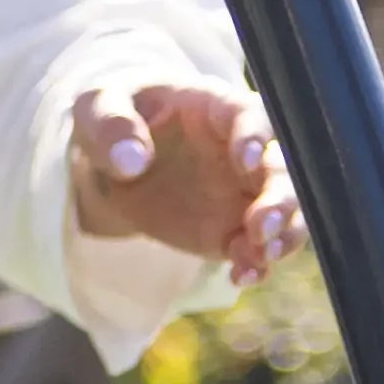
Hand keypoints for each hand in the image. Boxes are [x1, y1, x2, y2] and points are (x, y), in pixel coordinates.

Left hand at [73, 79, 303, 280]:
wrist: (110, 163)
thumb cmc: (112, 120)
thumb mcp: (98, 107)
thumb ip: (111, 124)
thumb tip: (131, 159)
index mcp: (215, 107)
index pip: (248, 114)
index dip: (254, 135)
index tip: (245, 159)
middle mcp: (244, 149)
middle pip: (281, 168)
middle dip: (280, 197)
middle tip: (260, 225)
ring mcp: (242, 192)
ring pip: (285, 210)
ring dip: (283, 233)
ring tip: (260, 255)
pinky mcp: (233, 228)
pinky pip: (257, 248)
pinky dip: (257, 264)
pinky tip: (241, 276)